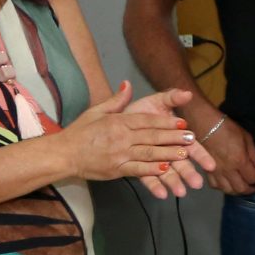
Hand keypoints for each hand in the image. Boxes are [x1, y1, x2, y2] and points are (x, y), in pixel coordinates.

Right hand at [62, 82, 198, 185]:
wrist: (62, 154)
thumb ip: (116, 100)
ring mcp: (119, 154)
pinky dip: (152, 170)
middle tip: (191, 138)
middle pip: (152, 136)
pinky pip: (137, 170)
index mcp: (118, 121)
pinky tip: (165, 169)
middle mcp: (120, 137)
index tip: (182, 123)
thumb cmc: (80, 132)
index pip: (146, 121)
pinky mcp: (116, 170)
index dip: (166, 122)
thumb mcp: (96, 111)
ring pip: (148, 153)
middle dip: (173, 137)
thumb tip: (128, 84)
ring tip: (185, 154)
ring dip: (168, 154)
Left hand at [127, 88, 212, 198]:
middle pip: (181, 163)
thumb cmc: (141, 109)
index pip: (192, 147)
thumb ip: (173, 98)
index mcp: (175, 135)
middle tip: (197, 184)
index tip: (211, 165)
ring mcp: (154, 160)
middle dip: (189, 173)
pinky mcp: (139, 166)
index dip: (201, 156)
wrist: (119, 117)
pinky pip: (147, 178)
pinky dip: (154, 186)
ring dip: (174, 182)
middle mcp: (167, 150)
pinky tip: (161, 194)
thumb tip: (188, 93)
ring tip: (180, 192)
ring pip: (166, 173)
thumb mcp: (158, 100)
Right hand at [195, 110, 254, 195]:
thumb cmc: (227, 128)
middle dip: (251, 188)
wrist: (204, 124)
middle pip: (241, 189)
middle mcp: (227, 170)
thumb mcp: (246, 138)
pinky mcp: (206, 171)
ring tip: (243, 184)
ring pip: (228, 190)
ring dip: (238, 190)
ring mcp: (216, 172)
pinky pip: (216, 186)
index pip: (253, 178)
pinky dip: (224, 187)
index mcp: (239, 161)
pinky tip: (229, 182)